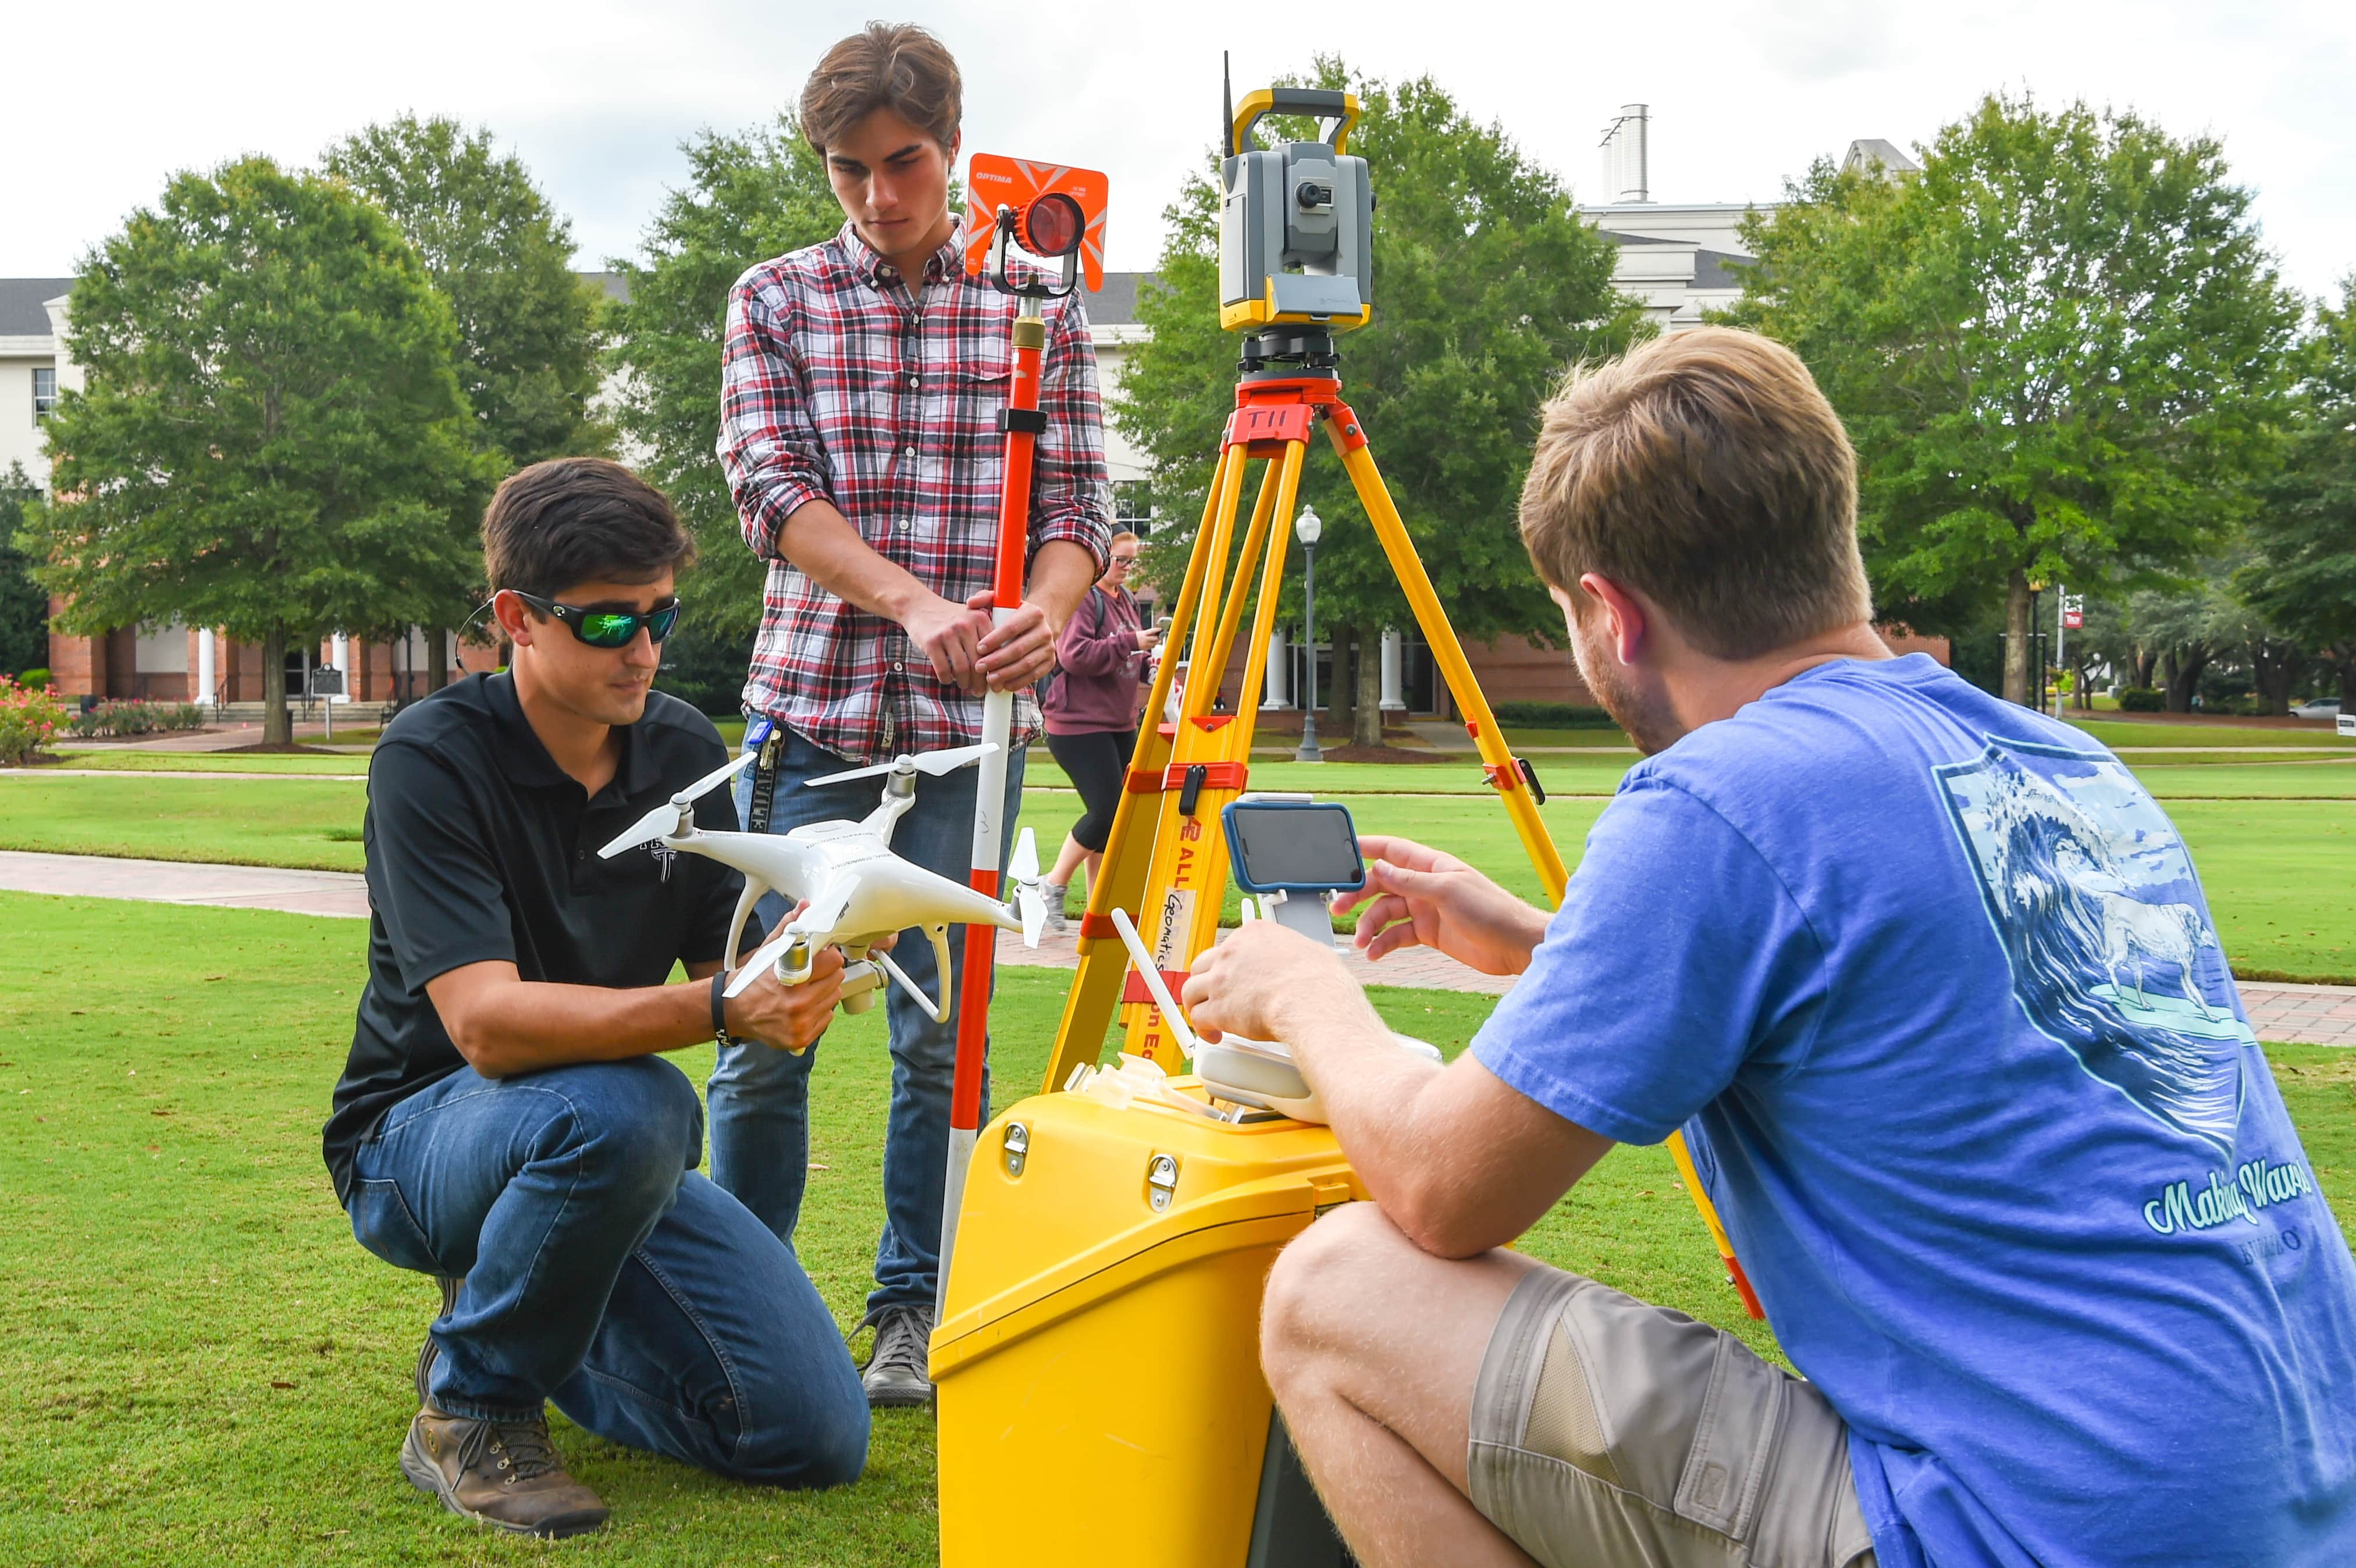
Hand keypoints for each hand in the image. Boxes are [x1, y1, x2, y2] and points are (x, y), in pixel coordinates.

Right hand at [723, 941, 843, 1052]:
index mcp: (791, 979)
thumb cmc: (753, 981)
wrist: (733, 1011)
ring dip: (824, 991)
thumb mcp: (768, 952)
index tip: (822, 955)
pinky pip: (827, 1017)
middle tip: (813, 972)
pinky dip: (819, 1010)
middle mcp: (798, 1004)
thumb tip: (804, 908)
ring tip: (806, 989)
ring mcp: (801, 1024)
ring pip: (834, 998)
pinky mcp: (802, 1038)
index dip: (828, 955)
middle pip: (837, 979)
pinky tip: (803, 1006)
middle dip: (827, 972)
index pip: (832, 961)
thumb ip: (788, 929)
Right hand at [903, 592, 994, 694]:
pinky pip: (943, 670)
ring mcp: (947, 633)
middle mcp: (965, 624)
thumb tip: (1004, 664)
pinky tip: (948, 679)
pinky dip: (947, 679)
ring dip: (964, 683)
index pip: (994, 650)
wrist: (919, 606)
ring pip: (962, 669)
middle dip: (981, 683)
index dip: (997, 670)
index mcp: (980, 618)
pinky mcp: (931, 642)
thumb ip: (990, 630)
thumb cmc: (951, 617)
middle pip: (979, 662)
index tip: (996, 683)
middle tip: (980, 691)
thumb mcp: (973, 614)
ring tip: (965, 685)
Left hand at [974, 591, 1058, 690]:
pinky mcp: (1050, 662)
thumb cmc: (1013, 614)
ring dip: (1006, 674)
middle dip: (997, 660)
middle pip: (1018, 649)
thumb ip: (985, 598)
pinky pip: (1034, 676)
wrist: (1038, 625)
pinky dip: (1018, 682)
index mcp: (1034, 613)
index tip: (978, 648)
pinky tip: (1004, 685)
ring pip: (1026, 664)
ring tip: (989, 679)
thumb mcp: (1001, 602)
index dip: (994, 639)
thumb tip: (970, 602)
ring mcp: (1049, 648)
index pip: (1012, 628)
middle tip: (979, 667)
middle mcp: (1045, 630)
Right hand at [1133, 625, 1162, 650]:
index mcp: (1144, 633)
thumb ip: (1148, 633)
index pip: (1153, 630)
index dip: (1158, 629)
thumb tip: (1155, 632)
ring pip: (1155, 643)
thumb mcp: (1142, 632)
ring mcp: (1146, 644)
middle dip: (1158, 637)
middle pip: (1156, 638)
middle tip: (1159, 636)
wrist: (1129, 642)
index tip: (1160, 629)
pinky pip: (1152, 647)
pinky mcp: (1145, 648)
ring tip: (1155, 640)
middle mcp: (1146, 639)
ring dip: (1156, 641)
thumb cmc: (1135, 636)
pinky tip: (1152, 643)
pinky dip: (1153, 645)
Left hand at [1180, 919, 1357, 1044]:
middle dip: (1206, 981)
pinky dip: (1203, 1028)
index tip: (1233, 975)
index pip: (1231, 946)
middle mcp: (1233, 952)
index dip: (1230, 965)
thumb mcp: (1312, 951)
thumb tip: (1303, 961)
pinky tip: (1212, 1033)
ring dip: (1196, 1004)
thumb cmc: (1320, 982)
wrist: (1312, 1002)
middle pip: (1203, 965)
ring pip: (1191, 989)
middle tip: (1214, 994)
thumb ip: (1296, 953)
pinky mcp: (1217, 1008)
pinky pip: (1197, 1017)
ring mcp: (1221, 979)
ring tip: (1206, 1016)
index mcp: (1255, 934)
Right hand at [1330, 834, 1549, 976]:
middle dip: (1358, 896)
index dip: (1365, 848)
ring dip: (1369, 926)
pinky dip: (1383, 944)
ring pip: (1386, 913)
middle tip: (1337, 908)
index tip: (1339, 850)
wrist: (1515, 946)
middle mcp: (1425, 885)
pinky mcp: (1428, 933)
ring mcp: (1426, 909)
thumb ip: (1410, 880)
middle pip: (1381, 884)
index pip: (1391, 850)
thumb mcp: (1447, 891)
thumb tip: (1378, 868)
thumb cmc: (1491, 911)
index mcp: (1431, 866)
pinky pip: (1397, 935)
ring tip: (1361, 943)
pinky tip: (1375, 954)